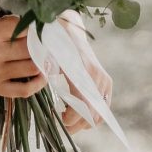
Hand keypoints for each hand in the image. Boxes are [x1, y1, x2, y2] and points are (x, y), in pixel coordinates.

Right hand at [0, 14, 47, 99]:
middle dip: (43, 44)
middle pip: (30, 49)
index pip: (23, 28)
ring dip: (44, 62)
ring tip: (50, 55)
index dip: (36, 26)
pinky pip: (23, 90)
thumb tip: (35, 24)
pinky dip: (38, 84)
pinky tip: (43, 75)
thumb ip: (7, 23)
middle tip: (51, 40)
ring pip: (31, 68)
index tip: (43, 25)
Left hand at [57, 15, 112, 134]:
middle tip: (61, 123)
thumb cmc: (55, 40)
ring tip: (67, 118)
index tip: (60, 118)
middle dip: (76, 124)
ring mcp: (104, 80)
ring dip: (83, 122)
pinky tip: (76, 112)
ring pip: (99, 115)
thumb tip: (45, 84)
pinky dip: (91, 115)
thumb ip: (48, 69)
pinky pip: (103, 108)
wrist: (70, 27)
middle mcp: (97, 76)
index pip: (84, 104)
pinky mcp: (106, 82)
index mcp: (83, 69)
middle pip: (92, 114)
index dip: (72, 118)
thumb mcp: (49, 53)